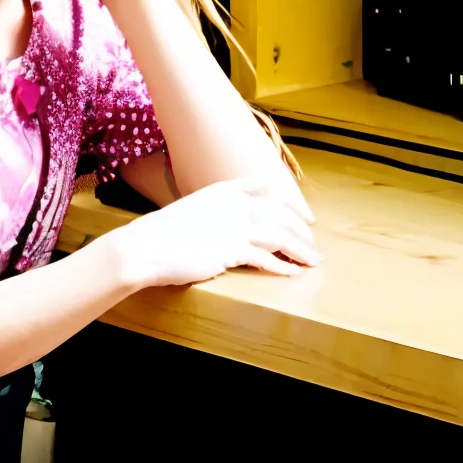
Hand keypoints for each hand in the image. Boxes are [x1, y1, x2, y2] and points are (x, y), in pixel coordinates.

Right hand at [113, 176, 322, 288]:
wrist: (148, 246)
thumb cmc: (164, 232)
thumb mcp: (192, 210)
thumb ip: (214, 211)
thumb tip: (225, 222)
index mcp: (223, 191)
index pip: (265, 190)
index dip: (288, 202)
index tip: (305, 214)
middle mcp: (234, 205)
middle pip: (280, 215)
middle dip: (301, 230)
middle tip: (313, 243)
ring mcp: (235, 226)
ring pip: (281, 236)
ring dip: (301, 249)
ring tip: (314, 260)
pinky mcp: (234, 250)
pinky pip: (267, 259)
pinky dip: (284, 267)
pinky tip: (294, 272)